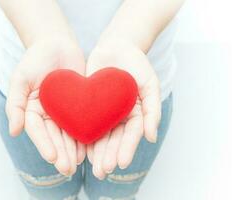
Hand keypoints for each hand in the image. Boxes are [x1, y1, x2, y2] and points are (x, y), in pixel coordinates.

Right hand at [6, 36, 85, 175]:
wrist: (57, 43)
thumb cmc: (36, 58)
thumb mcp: (20, 77)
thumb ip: (15, 103)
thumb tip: (14, 131)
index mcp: (32, 110)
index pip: (38, 131)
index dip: (44, 145)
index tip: (52, 157)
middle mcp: (48, 114)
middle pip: (54, 137)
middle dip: (61, 153)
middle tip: (68, 168)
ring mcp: (64, 111)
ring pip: (68, 134)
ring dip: (73, 150)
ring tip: (79, 164)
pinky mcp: (80, 106)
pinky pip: (83, 122)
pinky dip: (86, 135)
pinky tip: (90, 148)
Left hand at [86, 38, 160, 179]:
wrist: (117, 46)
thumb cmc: (137, 64)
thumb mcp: (150, 84)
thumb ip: (153, 109)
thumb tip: (152, 137)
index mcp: (135, 114)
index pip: (131, 135)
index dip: (126, 149)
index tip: (120, 163)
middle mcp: (119, 117)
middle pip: (114, 139)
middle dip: (109, 156)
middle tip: (102, 171)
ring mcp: (104, 112)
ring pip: (100, 135)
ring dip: (96, 152)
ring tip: (92, 167)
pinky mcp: (89, 105)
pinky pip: (85, 122)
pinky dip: (83, 136)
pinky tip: (79, 149)